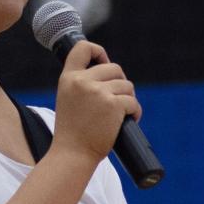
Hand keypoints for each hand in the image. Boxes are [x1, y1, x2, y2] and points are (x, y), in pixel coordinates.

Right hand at [53, 40, 139, 160]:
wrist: (72, 155)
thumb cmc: (72, 132)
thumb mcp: (68, 100)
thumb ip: (82, 85)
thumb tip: (110, 75)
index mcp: (68, 78)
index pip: (83, 48)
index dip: (99, 51)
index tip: (104, 63)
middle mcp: (82, 81)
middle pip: (114, 68)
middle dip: (120, 83)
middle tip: (117, 99)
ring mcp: (98, 92)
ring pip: (127, 85)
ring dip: (129, 99)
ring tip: (122, 114)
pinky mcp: (113, 105)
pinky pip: (133, 102)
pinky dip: (135, 112)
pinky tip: (129, 120)